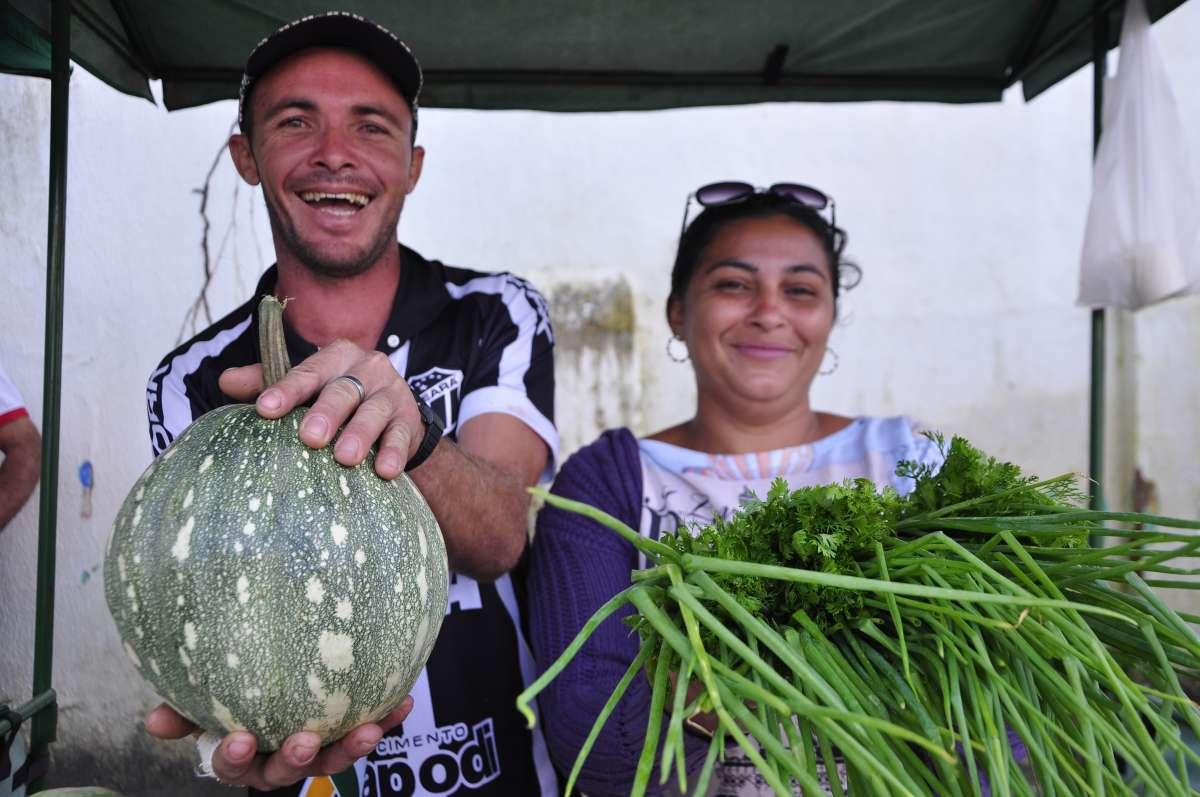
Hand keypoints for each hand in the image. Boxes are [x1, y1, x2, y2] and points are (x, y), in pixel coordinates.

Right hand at [144, 697, 412, 788]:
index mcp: (242, 752)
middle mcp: (279, 757)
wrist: (286, 670)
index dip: (234, 756)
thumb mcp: (207, 695)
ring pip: (332, 760)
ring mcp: (316, 750)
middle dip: (296, 759)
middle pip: (285, 771)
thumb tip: (153, 721)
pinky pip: (368, 731)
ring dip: (350, 748)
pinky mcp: (347, 733)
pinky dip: (386, 719)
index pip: (232, 764)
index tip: (239, 739)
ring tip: (367, 730)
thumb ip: (184, 707)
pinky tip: (402, 701)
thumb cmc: (234, 687)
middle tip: (305, 740)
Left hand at [220, 339, 425, 478]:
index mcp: (335, 357)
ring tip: (345, 458)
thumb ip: (268, 383)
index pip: (307, 372)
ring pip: (373, 411)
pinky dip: (393, 453)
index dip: (286, 390)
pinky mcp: (409, 419)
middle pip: (343, 389)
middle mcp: (365, 368)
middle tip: (309, 438)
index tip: (265, 410)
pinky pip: (400, 435)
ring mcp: (391, 393)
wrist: (393, 416)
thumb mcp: (307, 388)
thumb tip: (226, 381)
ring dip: (359, 434)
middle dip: (326, 413)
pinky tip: (384, 471)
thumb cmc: (338, 400)